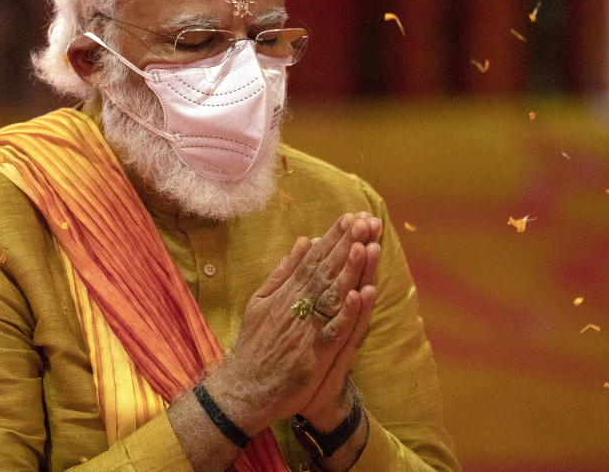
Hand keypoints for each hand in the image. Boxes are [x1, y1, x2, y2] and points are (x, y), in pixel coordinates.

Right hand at [205, 212, 379, 434]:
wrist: (243, 390)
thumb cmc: (253, 347)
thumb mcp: (260, 301)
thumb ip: (283, 272)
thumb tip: (304, 241)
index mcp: (286, 293)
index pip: (314, 259)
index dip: (334, 238)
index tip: (351, 217)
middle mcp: (296, 306)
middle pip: (326, 271)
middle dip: (347, 244)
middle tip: (365, 220)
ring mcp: (305, 331)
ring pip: (331, 295)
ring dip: (350, 270)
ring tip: (365, 244)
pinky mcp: (312, 357)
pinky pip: (333, 331)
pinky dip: (346, 313)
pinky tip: (359, 294)